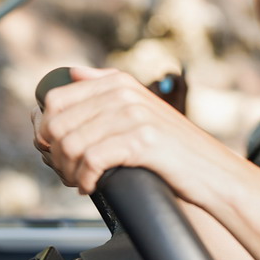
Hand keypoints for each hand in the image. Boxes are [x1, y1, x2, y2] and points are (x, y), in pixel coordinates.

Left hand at [35, 66, 221, 203]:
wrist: (213, 172)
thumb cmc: (174, 149)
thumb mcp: (141, 108)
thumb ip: (107, 86)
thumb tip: (72, 73)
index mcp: (118, 82)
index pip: (55, 100)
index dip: (46, 130)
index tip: (56, 152)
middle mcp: (124, 93)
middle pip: (57, 124)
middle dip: (54, 155)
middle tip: (68, 173)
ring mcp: (134, 115)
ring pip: (71, 144)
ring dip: (68, 171)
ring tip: (80, 182)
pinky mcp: (141, 140)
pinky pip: (91, 161)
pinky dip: (85, 180)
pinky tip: (92, 187)